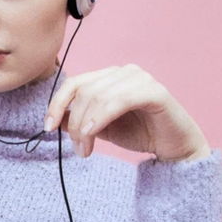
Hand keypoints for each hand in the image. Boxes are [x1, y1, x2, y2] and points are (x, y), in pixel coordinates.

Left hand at [44, 63, 211, 161]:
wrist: (173, 148)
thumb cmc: (140, 134)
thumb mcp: (101, 128)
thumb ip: (80, 120)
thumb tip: (56, 119)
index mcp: (110, 77)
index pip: (74, 82)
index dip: (56, 103)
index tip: (48, 127)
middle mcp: (124, 72)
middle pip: (83, 91)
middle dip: (74, 123)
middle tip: (78, 149)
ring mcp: (140, 79)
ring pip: (98, 96)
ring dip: (86, 127)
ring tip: (86, 150)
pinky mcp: (155, 92)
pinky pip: (119, 100)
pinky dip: (101, 117)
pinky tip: (92, 133)